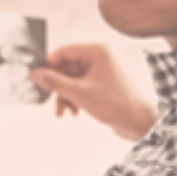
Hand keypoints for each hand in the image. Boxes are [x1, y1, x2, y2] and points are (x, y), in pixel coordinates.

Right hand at [30, 43, 156, 140]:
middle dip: (56, 86)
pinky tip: (73, 112)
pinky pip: (79, 88)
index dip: (48, 65)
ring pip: (71, 80)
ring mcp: (100, 72)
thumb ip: (55, 82)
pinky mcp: (101, 86)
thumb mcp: (80, 93)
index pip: (63, 52)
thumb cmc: (117, 104)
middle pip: (65, 67)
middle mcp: (99, 58)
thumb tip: (36, 74)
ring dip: (64, 96)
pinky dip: (73, 99)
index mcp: (97, 52)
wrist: (140, 123)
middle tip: (45, 98)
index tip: (36, 78)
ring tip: (62, 111)